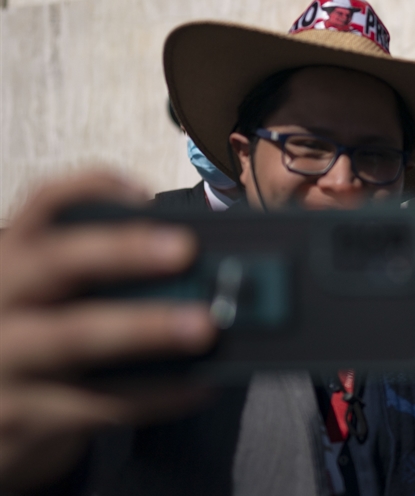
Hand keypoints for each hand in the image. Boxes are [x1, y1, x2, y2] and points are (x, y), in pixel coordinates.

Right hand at [0, 172, 216, 490]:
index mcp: (10, 263)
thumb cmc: (34, 353)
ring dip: (145, 328)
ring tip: (204, 325)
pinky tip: (198, 385)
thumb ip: (96, 282)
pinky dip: (155, 395)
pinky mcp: (20, 416)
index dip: (91, 189)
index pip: (41, 205)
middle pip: (54, 263)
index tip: (145, 193)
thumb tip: (197, 274)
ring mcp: (3, 362)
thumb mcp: (45, 305)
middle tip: (185, 250)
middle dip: (121, 251)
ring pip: (73, 337)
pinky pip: (98, 403)